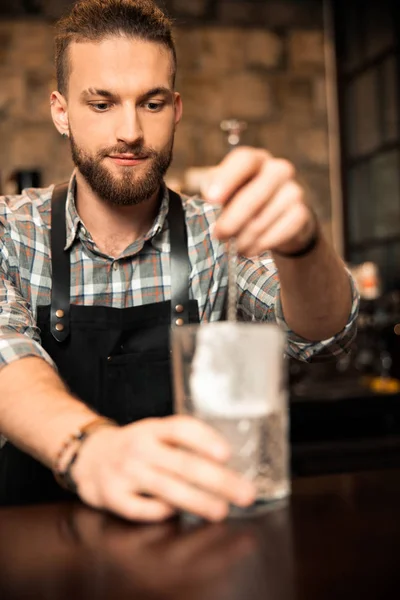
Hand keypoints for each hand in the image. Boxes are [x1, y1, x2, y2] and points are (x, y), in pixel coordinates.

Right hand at [72, 415, 255, 521]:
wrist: (89, 458)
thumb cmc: (135, 446)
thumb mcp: (155, 433)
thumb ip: (184, 443)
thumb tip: (226, 465)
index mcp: (153, 429)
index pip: (181, 429)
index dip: (205, 440)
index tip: (227, 454)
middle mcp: (139, 447)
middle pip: (183, 464)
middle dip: (218, 481)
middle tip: (245, 494)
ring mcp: (125, 472)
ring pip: (168, 489)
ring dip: (199, 502)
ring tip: (222, 511)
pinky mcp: (113, 497)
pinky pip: (144, 509)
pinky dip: (163, 512)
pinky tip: (178, 514)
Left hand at [203, 147, 316, 256]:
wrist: (279, 217)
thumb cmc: (243, 199)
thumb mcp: (226, 190)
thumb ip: (212, 192)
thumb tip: (200, 201)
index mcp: (255, 160)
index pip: (244, 160)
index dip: (227, 179)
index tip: (211, 199)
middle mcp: (278, 170)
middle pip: (254, 194)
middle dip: (232, 219)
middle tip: (218, 235)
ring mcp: (293, 191)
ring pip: (263, 219)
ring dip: (244, 238)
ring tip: (233, 247)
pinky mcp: (301, 213)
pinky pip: (278, 233)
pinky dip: (260, 244)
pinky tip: (249, 250)